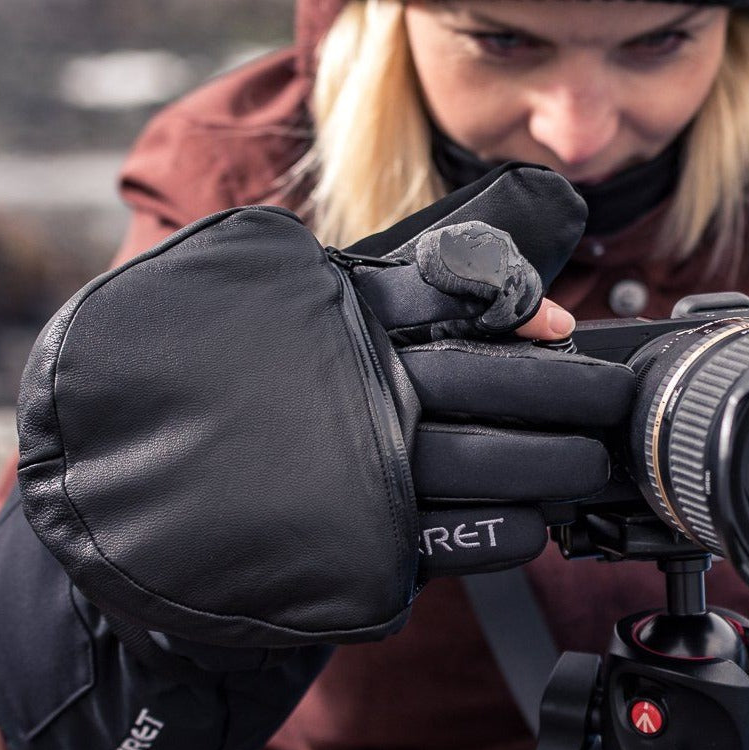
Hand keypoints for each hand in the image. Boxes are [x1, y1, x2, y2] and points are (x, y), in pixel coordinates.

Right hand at [15, 165, 630, 650]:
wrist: (138, 486)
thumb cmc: (252, 376)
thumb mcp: (328, 290)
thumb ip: (438, 252)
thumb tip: (553, 203)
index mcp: (342, 310)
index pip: (452, 287)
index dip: (515, 299)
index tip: (560, 324)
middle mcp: (350, 385)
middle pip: (489, 381)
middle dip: (566, 392)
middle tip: (611, 398)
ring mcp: (350, 469)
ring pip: (484, 461)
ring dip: (554, 464)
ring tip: (589, 462)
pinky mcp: (352, 546)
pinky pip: (453, 538)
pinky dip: (507, 528)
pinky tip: (534, 521)